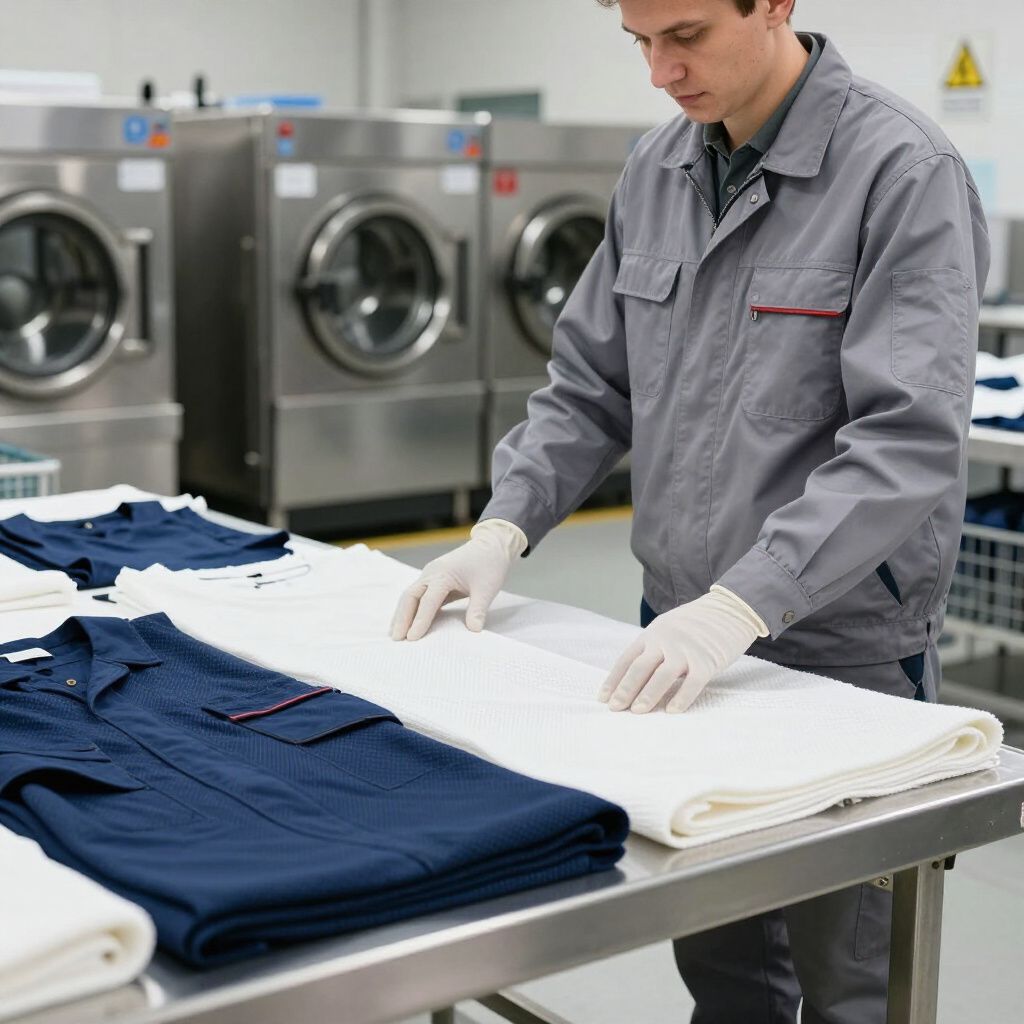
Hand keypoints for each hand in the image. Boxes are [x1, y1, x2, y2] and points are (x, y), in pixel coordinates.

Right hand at [390, 519, 526, 640]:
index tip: (412, 638)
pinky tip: (408, 623)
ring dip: (402, 614)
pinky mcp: (433, 580)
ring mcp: (430, 575)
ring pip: (410, 595)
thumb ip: (478, 610)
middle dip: (402, 618)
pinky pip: (418, 596)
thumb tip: (474, 631)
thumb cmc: (489, 565)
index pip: (428, 601)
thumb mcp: (487, 589)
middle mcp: (432, 573)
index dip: (420, 620)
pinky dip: (411, 609)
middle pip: (410, 596)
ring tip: (396, 634)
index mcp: (444, 574)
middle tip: (396, 639)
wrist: (491, 545)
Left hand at [598, 587, 765, 713]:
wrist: (728, 609)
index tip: (603, 698)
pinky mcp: (707, 660)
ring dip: (648, 695)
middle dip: (625, 689)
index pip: (627, 659)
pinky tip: (671, 711)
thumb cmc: (695, 624)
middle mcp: (665, 641)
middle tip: (616, 708)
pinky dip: (681, 698)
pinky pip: (692, 682)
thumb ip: (652, 648)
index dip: (614, 680)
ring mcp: (686, 650)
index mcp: (652, 634)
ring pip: (662, 675)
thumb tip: (634, 678)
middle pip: (640, 667)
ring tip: (638, 712)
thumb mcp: (667, 628)